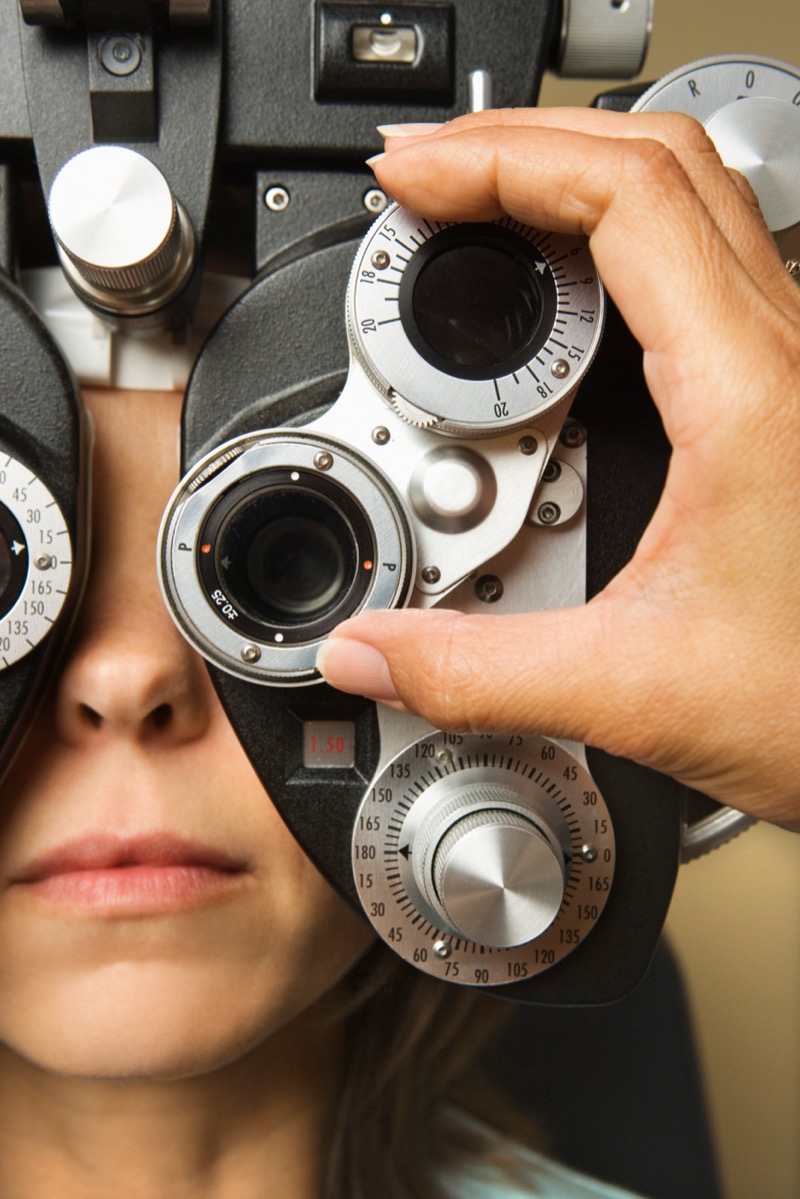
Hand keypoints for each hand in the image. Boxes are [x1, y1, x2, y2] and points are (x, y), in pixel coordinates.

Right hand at [316, 109, 799, 828]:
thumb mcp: (636, 690)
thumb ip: (478, 674)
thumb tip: (368, 650)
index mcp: (747, 390)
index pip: (624, 195)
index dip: (501, 160)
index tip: (413, 179)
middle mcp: (783, 352)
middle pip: (656, 160)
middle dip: (522, 146)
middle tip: (426, 178)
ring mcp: (789, 364)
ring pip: (688, 198)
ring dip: (571, 177)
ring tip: (477, 207)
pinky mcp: (780, 393)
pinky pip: (700, 262)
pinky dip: (610, 237)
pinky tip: (556, 288)